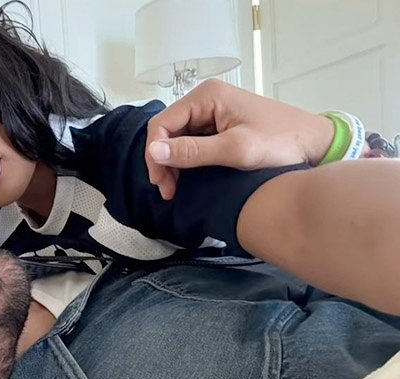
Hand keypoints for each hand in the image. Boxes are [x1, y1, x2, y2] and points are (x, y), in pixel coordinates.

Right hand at [145, 79, 333, 199]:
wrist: (316, 143)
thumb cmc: (283, 142)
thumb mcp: (235, 149)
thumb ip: (193, 151)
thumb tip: (154, 151)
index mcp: (207, 96)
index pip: (162, 124)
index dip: (155, 154)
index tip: (161, 182)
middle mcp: (206, 99)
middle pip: (168, 131)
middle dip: (163, 161)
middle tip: (168, 190)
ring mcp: (213, 111)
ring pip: (178, 138)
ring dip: (174, 163)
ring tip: (176, 189)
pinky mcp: (220, 124)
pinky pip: (193, 141)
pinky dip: (187, 161)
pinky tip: (189, 179)